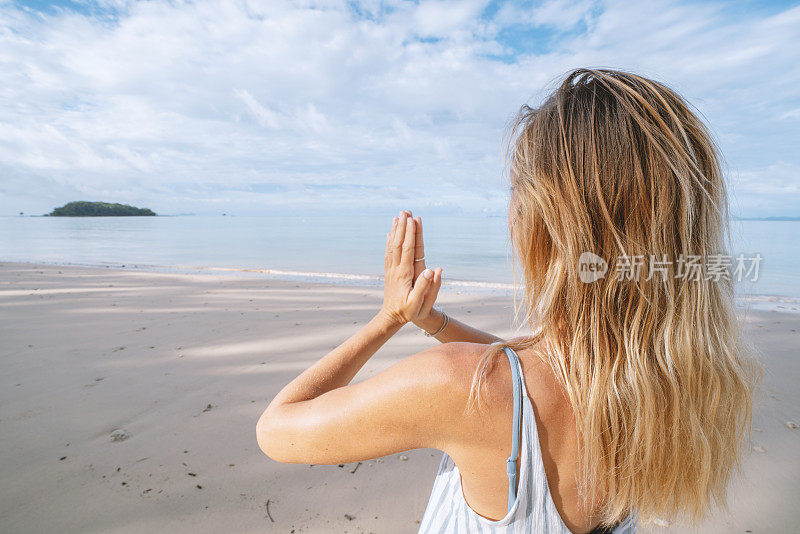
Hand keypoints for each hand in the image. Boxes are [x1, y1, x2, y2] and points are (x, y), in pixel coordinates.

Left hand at [380, 210, 442, 326]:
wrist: (390, 318)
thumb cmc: (407, 312)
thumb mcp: (418, 303)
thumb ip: (425, 287)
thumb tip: (432, 270)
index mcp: (404, 274)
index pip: (407, 249)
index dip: (411, 234)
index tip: (413, 219)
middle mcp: (396, 269)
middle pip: (398, 243)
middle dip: (403, 227)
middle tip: (405, 211)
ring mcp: (391, 270)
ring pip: (392, 246)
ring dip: (395, 231)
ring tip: (397, 217)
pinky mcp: (389, 272)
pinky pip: (388, 253)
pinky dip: (389, 241)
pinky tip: (389, 234)